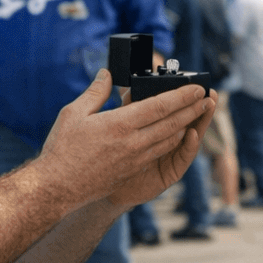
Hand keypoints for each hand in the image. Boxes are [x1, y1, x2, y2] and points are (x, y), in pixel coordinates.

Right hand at [37, 69, 214, 210]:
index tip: (196, 88)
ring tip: (196, 114)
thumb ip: (95, 92)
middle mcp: (132, 143)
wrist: (56, 188)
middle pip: (171, 123)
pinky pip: (158, 153)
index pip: (159, 106)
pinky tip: (176, 135)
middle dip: (192, 110)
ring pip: (168, 140)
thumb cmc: (62, 149)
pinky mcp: (132, 171)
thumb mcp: (73, 113)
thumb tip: (107, 74)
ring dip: (186, 126)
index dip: (181, 96)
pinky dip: (171, 142)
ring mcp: (134, 160)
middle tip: (206, 99)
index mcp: (119, 125)